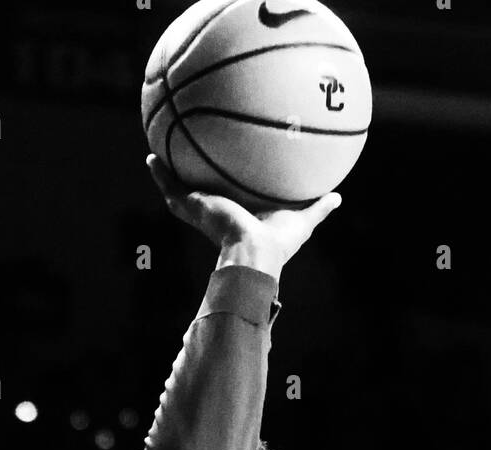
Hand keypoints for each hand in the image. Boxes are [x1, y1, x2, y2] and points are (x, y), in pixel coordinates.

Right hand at [147, 154, 340, 278]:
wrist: (254, 253)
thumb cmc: (277, 244)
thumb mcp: (303, 218)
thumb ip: (318, 207)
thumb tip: (338, 196)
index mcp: (240, 216)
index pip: (231, 200)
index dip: (227, 189)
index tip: (224, 174)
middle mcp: (218, 214)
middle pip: (202, 194)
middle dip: (195, 180)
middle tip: (188, 159)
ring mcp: (201, 211)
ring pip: (180, 191)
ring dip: (168, 175)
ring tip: (158, 155)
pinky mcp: (190, 208)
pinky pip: (170, 189)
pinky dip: (160, 175)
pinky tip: (151, 158)